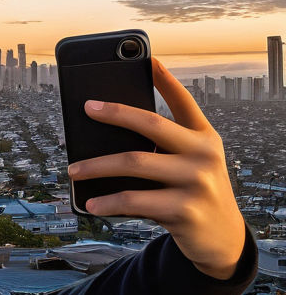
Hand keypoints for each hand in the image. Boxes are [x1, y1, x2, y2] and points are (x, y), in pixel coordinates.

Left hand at [67, 58, 245, 279]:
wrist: (221, 238)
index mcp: (205, 137)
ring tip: (72, 170)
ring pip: (134, 163)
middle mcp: (204, 154)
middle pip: (151, 124)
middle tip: (87, 107)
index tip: (148, 57)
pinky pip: (134, 201)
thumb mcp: (188, 164)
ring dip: (96, 166)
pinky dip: (107, 201)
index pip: (184, 101)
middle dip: (115, 112)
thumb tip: (105, 136)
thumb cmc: (192, 192)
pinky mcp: (185, 210)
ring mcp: (197, 182)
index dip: (166, 79)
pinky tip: (90, 202)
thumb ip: (162, 147)